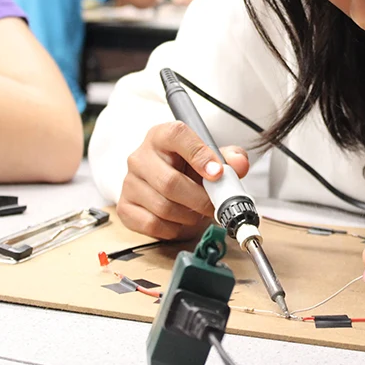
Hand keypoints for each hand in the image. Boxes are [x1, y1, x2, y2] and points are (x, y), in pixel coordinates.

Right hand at [118, 121, 249, 239]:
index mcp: (163, 136)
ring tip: (198, 211)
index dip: (199, 155)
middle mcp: (141, 156)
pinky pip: (152, 224)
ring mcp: (130, 182)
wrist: (169, 185)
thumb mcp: (212, 158)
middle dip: (200, 199)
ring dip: (189, 215)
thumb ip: (229, 158)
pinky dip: (173, 228)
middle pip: (170, 182)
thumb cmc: (190, 169)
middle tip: (215, 205)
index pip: (177, 136)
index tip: (217, 173)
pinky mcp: (125, 206)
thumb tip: (239, 163)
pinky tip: (180, 220)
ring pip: (164, 207)